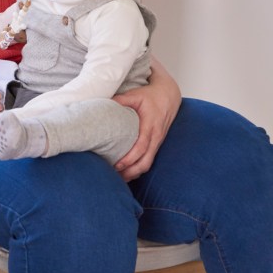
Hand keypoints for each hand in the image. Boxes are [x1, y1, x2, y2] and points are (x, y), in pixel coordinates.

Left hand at [111, 57, 180, 180]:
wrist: (169, 95)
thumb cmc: (151, 95)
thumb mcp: (135, 95)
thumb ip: (120, 100)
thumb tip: (103, 104)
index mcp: (151, 126)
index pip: (142, 147)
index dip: (130, 158)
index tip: (117, 165)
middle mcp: (156, 137)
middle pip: (146, 161)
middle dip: (131, 171)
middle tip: (115, 176)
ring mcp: (158, 141)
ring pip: (149, 163)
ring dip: (135, 172)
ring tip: (119, 178)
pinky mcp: (157, 143)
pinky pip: (150, 159)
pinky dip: (139, 167)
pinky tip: (128, 172)